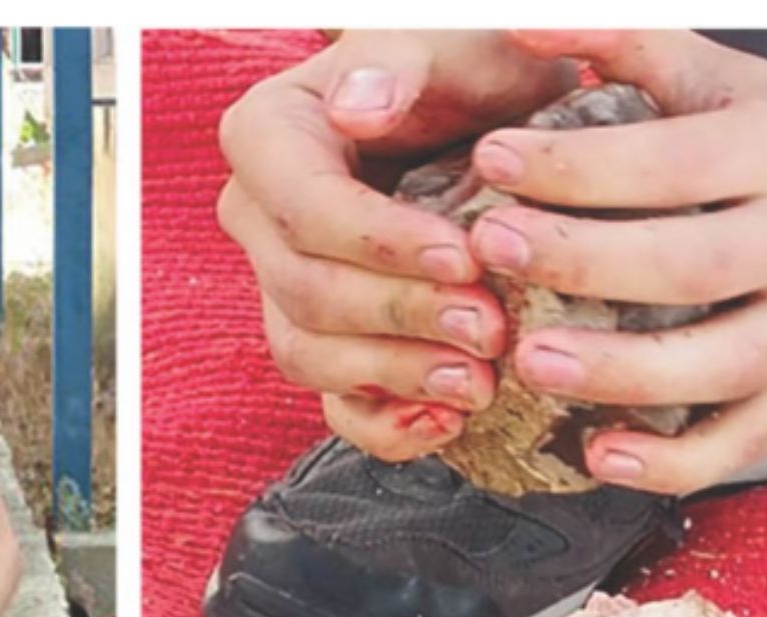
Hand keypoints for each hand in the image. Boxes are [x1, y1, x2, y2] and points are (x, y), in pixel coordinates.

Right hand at [217, 31, 579, 459]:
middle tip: (489, 327)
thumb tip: (355, 108)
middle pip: (306, 291)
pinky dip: (387, 425)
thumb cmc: (470, 66)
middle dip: (400, 316)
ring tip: (477, 381)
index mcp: (268, 137)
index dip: (379, 243)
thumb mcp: (446, 41)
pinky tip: (447, 421)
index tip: (462, 255)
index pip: (303, 209)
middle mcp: (261, 218)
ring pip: (311, 355)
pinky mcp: (328, 343)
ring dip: (396, 377)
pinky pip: (334, 405)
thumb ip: (400, 61)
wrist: (505, 122)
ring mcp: (287, 287)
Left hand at [466, 30, 766, 494]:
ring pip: (725, 364)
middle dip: (587, 264)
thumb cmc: (765, 133)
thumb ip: (617, 42)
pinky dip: (674, 463)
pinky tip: (596, 457)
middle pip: (696, 266)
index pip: (674, 162)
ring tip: (529, 366)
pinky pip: (747, 440)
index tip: (489, 160)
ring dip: (621, 374)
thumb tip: (516, 23)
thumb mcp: (708, 74)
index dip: (578, 166)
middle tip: (492, 256)